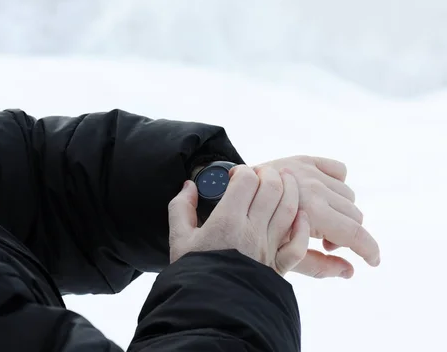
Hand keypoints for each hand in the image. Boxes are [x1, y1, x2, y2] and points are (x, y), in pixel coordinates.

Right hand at [168, 165, 309, 275]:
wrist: (208, 311)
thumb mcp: (178, 238)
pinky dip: (303, 227)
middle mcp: (252, 231)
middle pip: (272, 188)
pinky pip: (299, 245)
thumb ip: (181, 208)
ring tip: (286, 179)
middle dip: (269, 173)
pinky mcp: (279, 267)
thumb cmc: (193, 274)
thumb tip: (189, 187)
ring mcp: (268, 248)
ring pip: (290, 209)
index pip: (246, 181)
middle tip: (262, 173)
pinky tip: (300, 215)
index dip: (243, 171)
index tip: (235, 176)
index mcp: (227, 221)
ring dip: (291, 189)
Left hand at [254, 156, 379, 278]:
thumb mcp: (284, 253)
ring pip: (348, 195)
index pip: (354, 233)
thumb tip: (350, 271)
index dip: (369, 250)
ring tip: (318, 220)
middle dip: (346, 234)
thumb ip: (318, 265)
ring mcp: (310, 172)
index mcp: (312, 212)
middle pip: (354, 216)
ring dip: (340, 211)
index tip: (372, 261)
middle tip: (324, 242)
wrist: (234, 196)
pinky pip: (338, 170)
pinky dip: (336, 183)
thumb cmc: (256, 230)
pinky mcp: (306, 160)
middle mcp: (315, 188)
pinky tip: (320, 196)